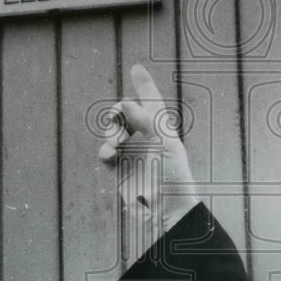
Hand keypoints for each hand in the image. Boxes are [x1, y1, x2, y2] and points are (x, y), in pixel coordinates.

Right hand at [98, 64, 199, 247]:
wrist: (166, 211)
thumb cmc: (174, 177)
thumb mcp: (166, 143)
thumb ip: (146, 120)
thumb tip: (126, 103)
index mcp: (162, 128)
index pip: (151, 100)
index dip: (144, 84)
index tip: (136, 68)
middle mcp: (146, 137)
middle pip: (125, 112)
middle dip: (118, 114)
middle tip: (118, 125)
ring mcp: (132, 152)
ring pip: (113, 131)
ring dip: (110, 133)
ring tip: (114, 145)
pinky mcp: (120, 168)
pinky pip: (106, 151)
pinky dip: (105, 150)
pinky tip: (109, 156)